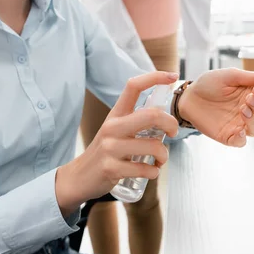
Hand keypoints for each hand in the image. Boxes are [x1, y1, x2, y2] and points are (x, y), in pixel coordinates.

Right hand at [55, 72, 178, 215]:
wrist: (79, 177)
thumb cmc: (106, 152)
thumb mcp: (116, 130)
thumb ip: (136, 120)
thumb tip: (165, 114)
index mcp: (116, 114)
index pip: (134, 86)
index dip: (155, 77)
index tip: (173, 76)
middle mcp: (112, 127)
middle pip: (151, 115)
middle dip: (170, 124)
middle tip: (173, 133)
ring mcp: (110, 148)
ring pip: (153, 146)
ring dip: (164, 156)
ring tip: (159, 160)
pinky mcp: (111, 168)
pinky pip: (144, 169)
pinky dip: (154, 172)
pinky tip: (150, 171)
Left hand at [178, 68, 253, 147]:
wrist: (189, 95)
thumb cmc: (209, 83)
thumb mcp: (232, 75)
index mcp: (253, 95)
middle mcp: (250, 110)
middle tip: (249, 98)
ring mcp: (239, 124)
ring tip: (242, 109)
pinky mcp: (228, 135)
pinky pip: (242, 142)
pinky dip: (243, 137)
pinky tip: (239, 128)